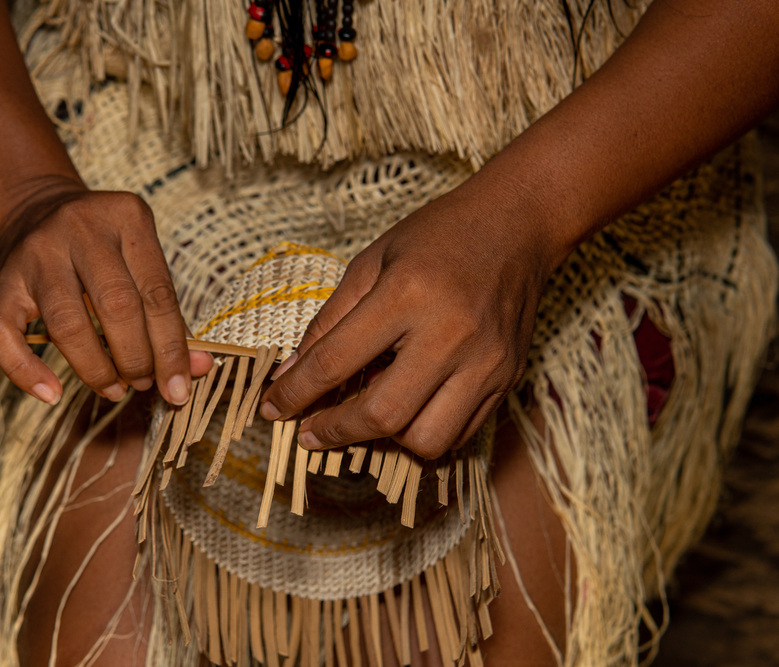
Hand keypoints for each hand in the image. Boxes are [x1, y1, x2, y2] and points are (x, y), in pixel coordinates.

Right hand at [0, 181, 212, 405]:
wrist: (35, 208)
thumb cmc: (104, 248)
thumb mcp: (141, 261)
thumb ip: (169, 313)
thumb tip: (201, 369)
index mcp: (126, 217)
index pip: (158, 292)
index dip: (172, 348)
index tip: (179, 387)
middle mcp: (79, 229)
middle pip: (116, 306)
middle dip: (137, 359)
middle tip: (143, 383)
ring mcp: (36, 253)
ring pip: (67, 323)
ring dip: (96, 369)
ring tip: (115, 389)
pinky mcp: (0, 281)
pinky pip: (3, 334)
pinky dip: (26, 371)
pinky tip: (52, 394)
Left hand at [260, 178, 559, 458]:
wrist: (516, 224)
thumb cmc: (436, 237)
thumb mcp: (370, 262)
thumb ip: (328, 322)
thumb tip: (289, 375)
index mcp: (406, 294)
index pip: (336, 362)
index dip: (295, 394)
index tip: (273, 410)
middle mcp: (450, 333)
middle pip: (383, 415)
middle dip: (336, 431)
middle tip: (312, 431)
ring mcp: (486, 361)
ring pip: (426, 440)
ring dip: (385, 440)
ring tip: (367, 416)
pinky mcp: (508, 377)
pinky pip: (460, 433)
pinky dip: (424, 432)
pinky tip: (406, 409)